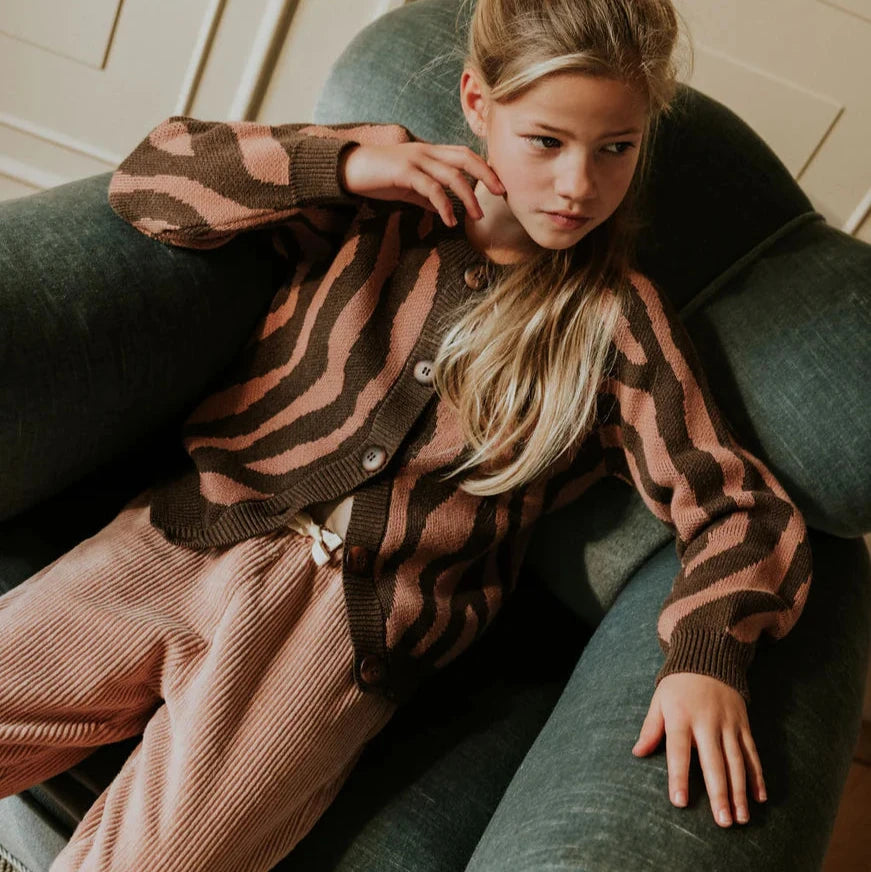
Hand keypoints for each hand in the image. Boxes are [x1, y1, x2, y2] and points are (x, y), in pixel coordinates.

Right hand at [338, 142, 504, 226]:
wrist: (350, 169)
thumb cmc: (379, 177)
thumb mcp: (408, 187)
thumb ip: (426, 196)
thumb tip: (442, 210)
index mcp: (430, 153)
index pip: (464, 155)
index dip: (484, 167)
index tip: (499, 184)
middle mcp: (426, 152)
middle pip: (465, 158)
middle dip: (487, 174)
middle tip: (501, 193)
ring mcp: (415, 160)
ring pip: (451, 174)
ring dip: (468, 196)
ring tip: (477, 216)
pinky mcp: (403, 172)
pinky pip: (430, 188)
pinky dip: (443, 205)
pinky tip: (448, 220)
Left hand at [631, 672, 766, 826]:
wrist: (708, 658)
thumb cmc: (677, 686)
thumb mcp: (659, 701)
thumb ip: (650, 728)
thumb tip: (637, 753)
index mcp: (681, 717)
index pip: (678, 750)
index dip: (678, 776)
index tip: (680, 802)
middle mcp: (707, 722)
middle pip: (713, 762)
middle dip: (719, 793)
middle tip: (722, 822)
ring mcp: (728, 724)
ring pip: (736, 762)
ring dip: (740, 791)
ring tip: (741, 818)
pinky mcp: (743, 724)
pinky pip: (752, 753)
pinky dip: (756, 775)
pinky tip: (758, 798)